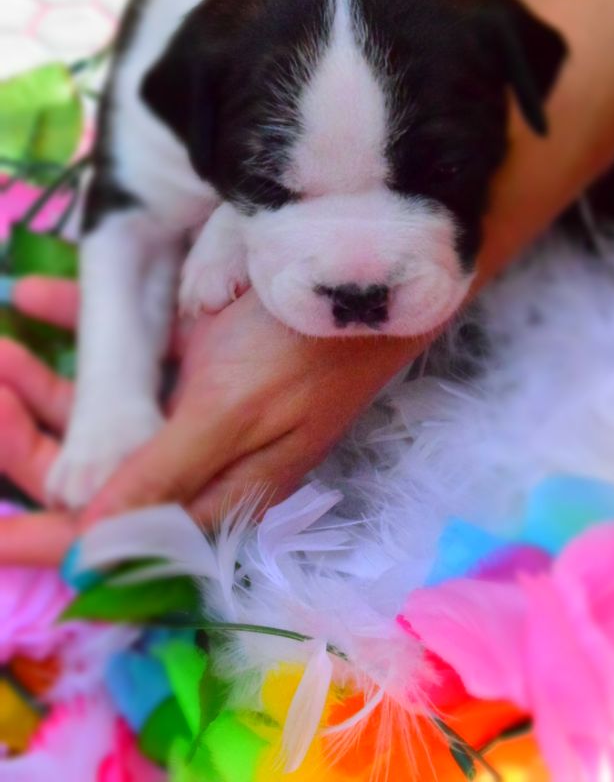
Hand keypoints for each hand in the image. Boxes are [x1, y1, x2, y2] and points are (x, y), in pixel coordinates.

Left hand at [0, 276, 425, 562]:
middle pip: (99, 468)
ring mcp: (193, 401)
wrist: (371, 266)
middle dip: (33, 439)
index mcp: (216, 491)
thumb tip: (90, 552)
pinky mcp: (192, 354)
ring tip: (1, 350)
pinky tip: (41, 297)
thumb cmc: (309, 347)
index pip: (122, 535)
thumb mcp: (234, 412)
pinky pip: (123, 352)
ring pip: (102, 409)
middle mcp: (200, 455)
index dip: (52, 540)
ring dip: (45, 383)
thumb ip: (164, 475)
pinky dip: (82, 328)